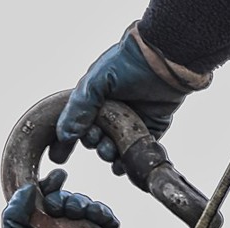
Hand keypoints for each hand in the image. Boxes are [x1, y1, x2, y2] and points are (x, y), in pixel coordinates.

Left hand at [2, 168, 120, 227]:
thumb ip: (14, 209)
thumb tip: (31, 186)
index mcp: (42, 222)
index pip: (49, 195)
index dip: (51, 184)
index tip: (56, 178)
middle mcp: (63, 226)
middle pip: (69, 198)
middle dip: (66, 197)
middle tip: (60, 207)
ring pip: (88, 206)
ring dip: (83, 203)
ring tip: (77, 212)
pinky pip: (107, 218)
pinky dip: (103, 212)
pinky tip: (95, 215)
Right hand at [52, 27, 202, 172]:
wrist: (164, 61)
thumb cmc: (127, 63)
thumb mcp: (95, 82)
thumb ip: (79, 107)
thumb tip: (65, 135)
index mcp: (95, 99)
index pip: (77, 124)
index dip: (72, 138)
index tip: (68, 149)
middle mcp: (112, 111)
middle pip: (96, 139)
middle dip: (95, 143)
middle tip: (99, 140)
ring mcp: (131, 122)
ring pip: (114, 148)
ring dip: (109, 154)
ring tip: (111, 151)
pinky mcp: (150, 129)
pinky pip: (136, 151)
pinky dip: (127, 161)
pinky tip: (122, 165)